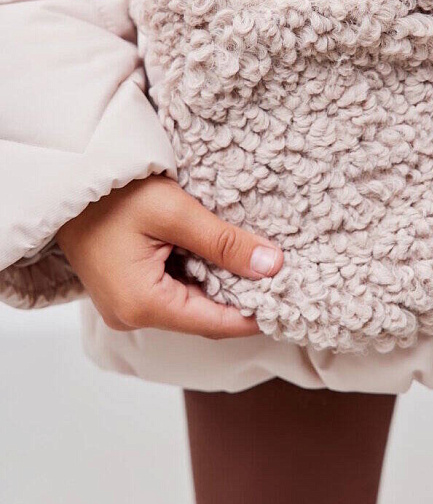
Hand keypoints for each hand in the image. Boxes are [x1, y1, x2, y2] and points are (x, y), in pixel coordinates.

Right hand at [56, 176, 282, 336]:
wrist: (69, 179)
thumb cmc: (113, 193)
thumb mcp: (175, 212)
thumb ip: (226, 243)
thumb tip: (273, 265)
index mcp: (143, 304)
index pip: (215, 324)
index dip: (256, 314)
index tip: (291, 300)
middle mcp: (132, 315)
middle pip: (203, 318)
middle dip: (242, 298)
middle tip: (280, 276)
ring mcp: (126, 306)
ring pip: (190, 305)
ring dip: (221, 285)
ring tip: (256, 263)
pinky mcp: (126, 291)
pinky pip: (173, 293)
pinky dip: (200, 277)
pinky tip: (222, 258)